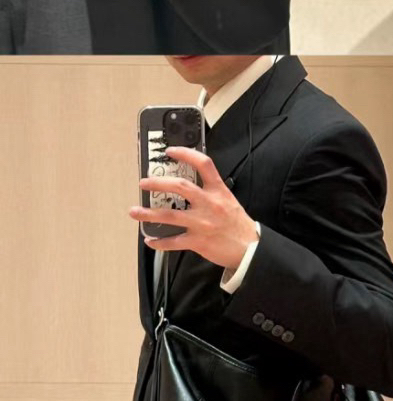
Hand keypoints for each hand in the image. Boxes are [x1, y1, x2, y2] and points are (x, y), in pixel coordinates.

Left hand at [131, 147, 257, 270]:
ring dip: (148, 213)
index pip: (203, 165)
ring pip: (169, 215)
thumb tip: (187, 186)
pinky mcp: (198, 241)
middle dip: (158, 183)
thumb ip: (211, 192)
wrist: (250, 249)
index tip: (170, 151)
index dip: (186, 154)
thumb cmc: (237, 224)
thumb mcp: (228, 200)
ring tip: (134, 211)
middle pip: (180, 187)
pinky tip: (150, 240)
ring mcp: (202, 223)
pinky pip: (173, 242)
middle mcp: (209, 204)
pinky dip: (158, 242)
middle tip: (144, 183)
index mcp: (218, 191)